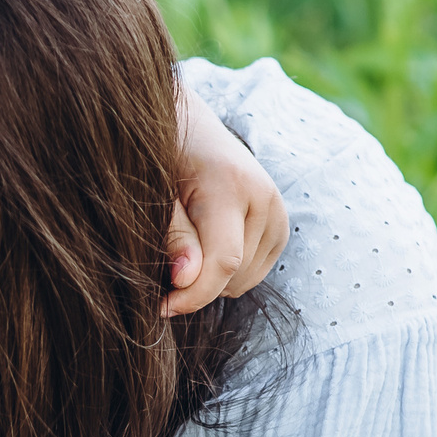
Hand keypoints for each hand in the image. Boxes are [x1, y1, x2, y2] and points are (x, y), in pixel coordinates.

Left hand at [164, 85, 289, 317]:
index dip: (191, 296)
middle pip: (234, 276)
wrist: (190, 128)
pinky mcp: (282, 225)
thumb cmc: (162, 158)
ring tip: (187, 246)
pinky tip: (207, 246)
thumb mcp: (154, 193)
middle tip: (165, 262)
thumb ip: (172, 235)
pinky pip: (254, 273)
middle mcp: (264, 198)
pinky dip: (228, 272)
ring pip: (245, 280)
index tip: (161, 308)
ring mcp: (279, 211)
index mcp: (231, 185)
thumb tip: (184, 279)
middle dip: (197, 285)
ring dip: (212, 279)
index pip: (223, 262)